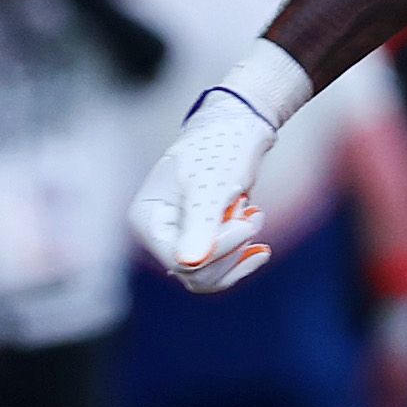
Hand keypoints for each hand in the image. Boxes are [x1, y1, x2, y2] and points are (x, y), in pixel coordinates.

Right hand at [132, 65, 297, 290]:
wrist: (238, 128)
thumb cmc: (220, 148)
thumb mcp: (210, 186)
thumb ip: (199, 224)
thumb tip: (188, 263)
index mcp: (146, 220)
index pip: (181, 260)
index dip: (218, 249)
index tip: (246, 223)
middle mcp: (158, 234)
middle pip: (194, 274)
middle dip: (230, 251)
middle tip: (253, 218)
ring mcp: (179, 239)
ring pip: (208, 277)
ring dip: (238, 253)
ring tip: (255, 218)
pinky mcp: (199, 241)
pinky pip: (218, 270)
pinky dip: (240, 258)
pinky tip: (259, 247)